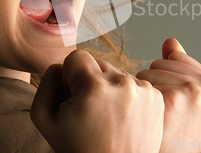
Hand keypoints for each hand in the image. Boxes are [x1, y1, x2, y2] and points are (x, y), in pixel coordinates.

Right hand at [31, 49, 164, 152]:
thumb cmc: (80, 150)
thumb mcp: (45, 119)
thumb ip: (47, 83)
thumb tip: (60, 66)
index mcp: (94, 86)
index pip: (77, 57)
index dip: (69, 77)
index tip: (73, 98)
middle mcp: (122, 83)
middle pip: (99, 64)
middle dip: (90, 82)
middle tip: (90, 112)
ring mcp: (143, 90)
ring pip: (117, 74)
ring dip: (110, 89)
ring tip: (107, 118)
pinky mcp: (156, 98)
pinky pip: (134, 85)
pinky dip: (127, 97)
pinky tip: (122, 119)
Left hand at [136, 38, 200, 152]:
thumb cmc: (177, 133)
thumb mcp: (188, 98)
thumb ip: (181, 66)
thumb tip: (171, 41)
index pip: (176, 57)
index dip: (169, 79)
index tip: (178, 103)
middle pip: (161, 62)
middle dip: (158, 83)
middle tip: (168, 112)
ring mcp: (194, 91)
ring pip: (149, 71)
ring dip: (148, 91)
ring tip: (161, 115)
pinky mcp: (175, 98)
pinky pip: (144, 83)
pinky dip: (142, 98)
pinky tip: (153, 115)